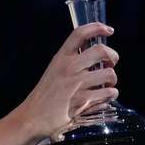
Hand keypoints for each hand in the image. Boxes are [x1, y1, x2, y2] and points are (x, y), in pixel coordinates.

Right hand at [14, 22, 118, 141]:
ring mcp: (77, 84)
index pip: (80, 33)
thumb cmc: (44, 96)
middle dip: (113, 56)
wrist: (32, 117)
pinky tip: (102, 98)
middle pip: (101, 50)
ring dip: (112, 81)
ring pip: (109, 74)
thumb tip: (94, 56)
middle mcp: (69, 67)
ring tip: (107, 86)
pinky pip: (108, 93)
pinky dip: (109, 96)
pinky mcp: (84, 101)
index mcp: (61, 58)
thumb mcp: (54, 71)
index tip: (108, 30)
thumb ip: (71, 62)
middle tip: (111, 63)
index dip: (97, 27)